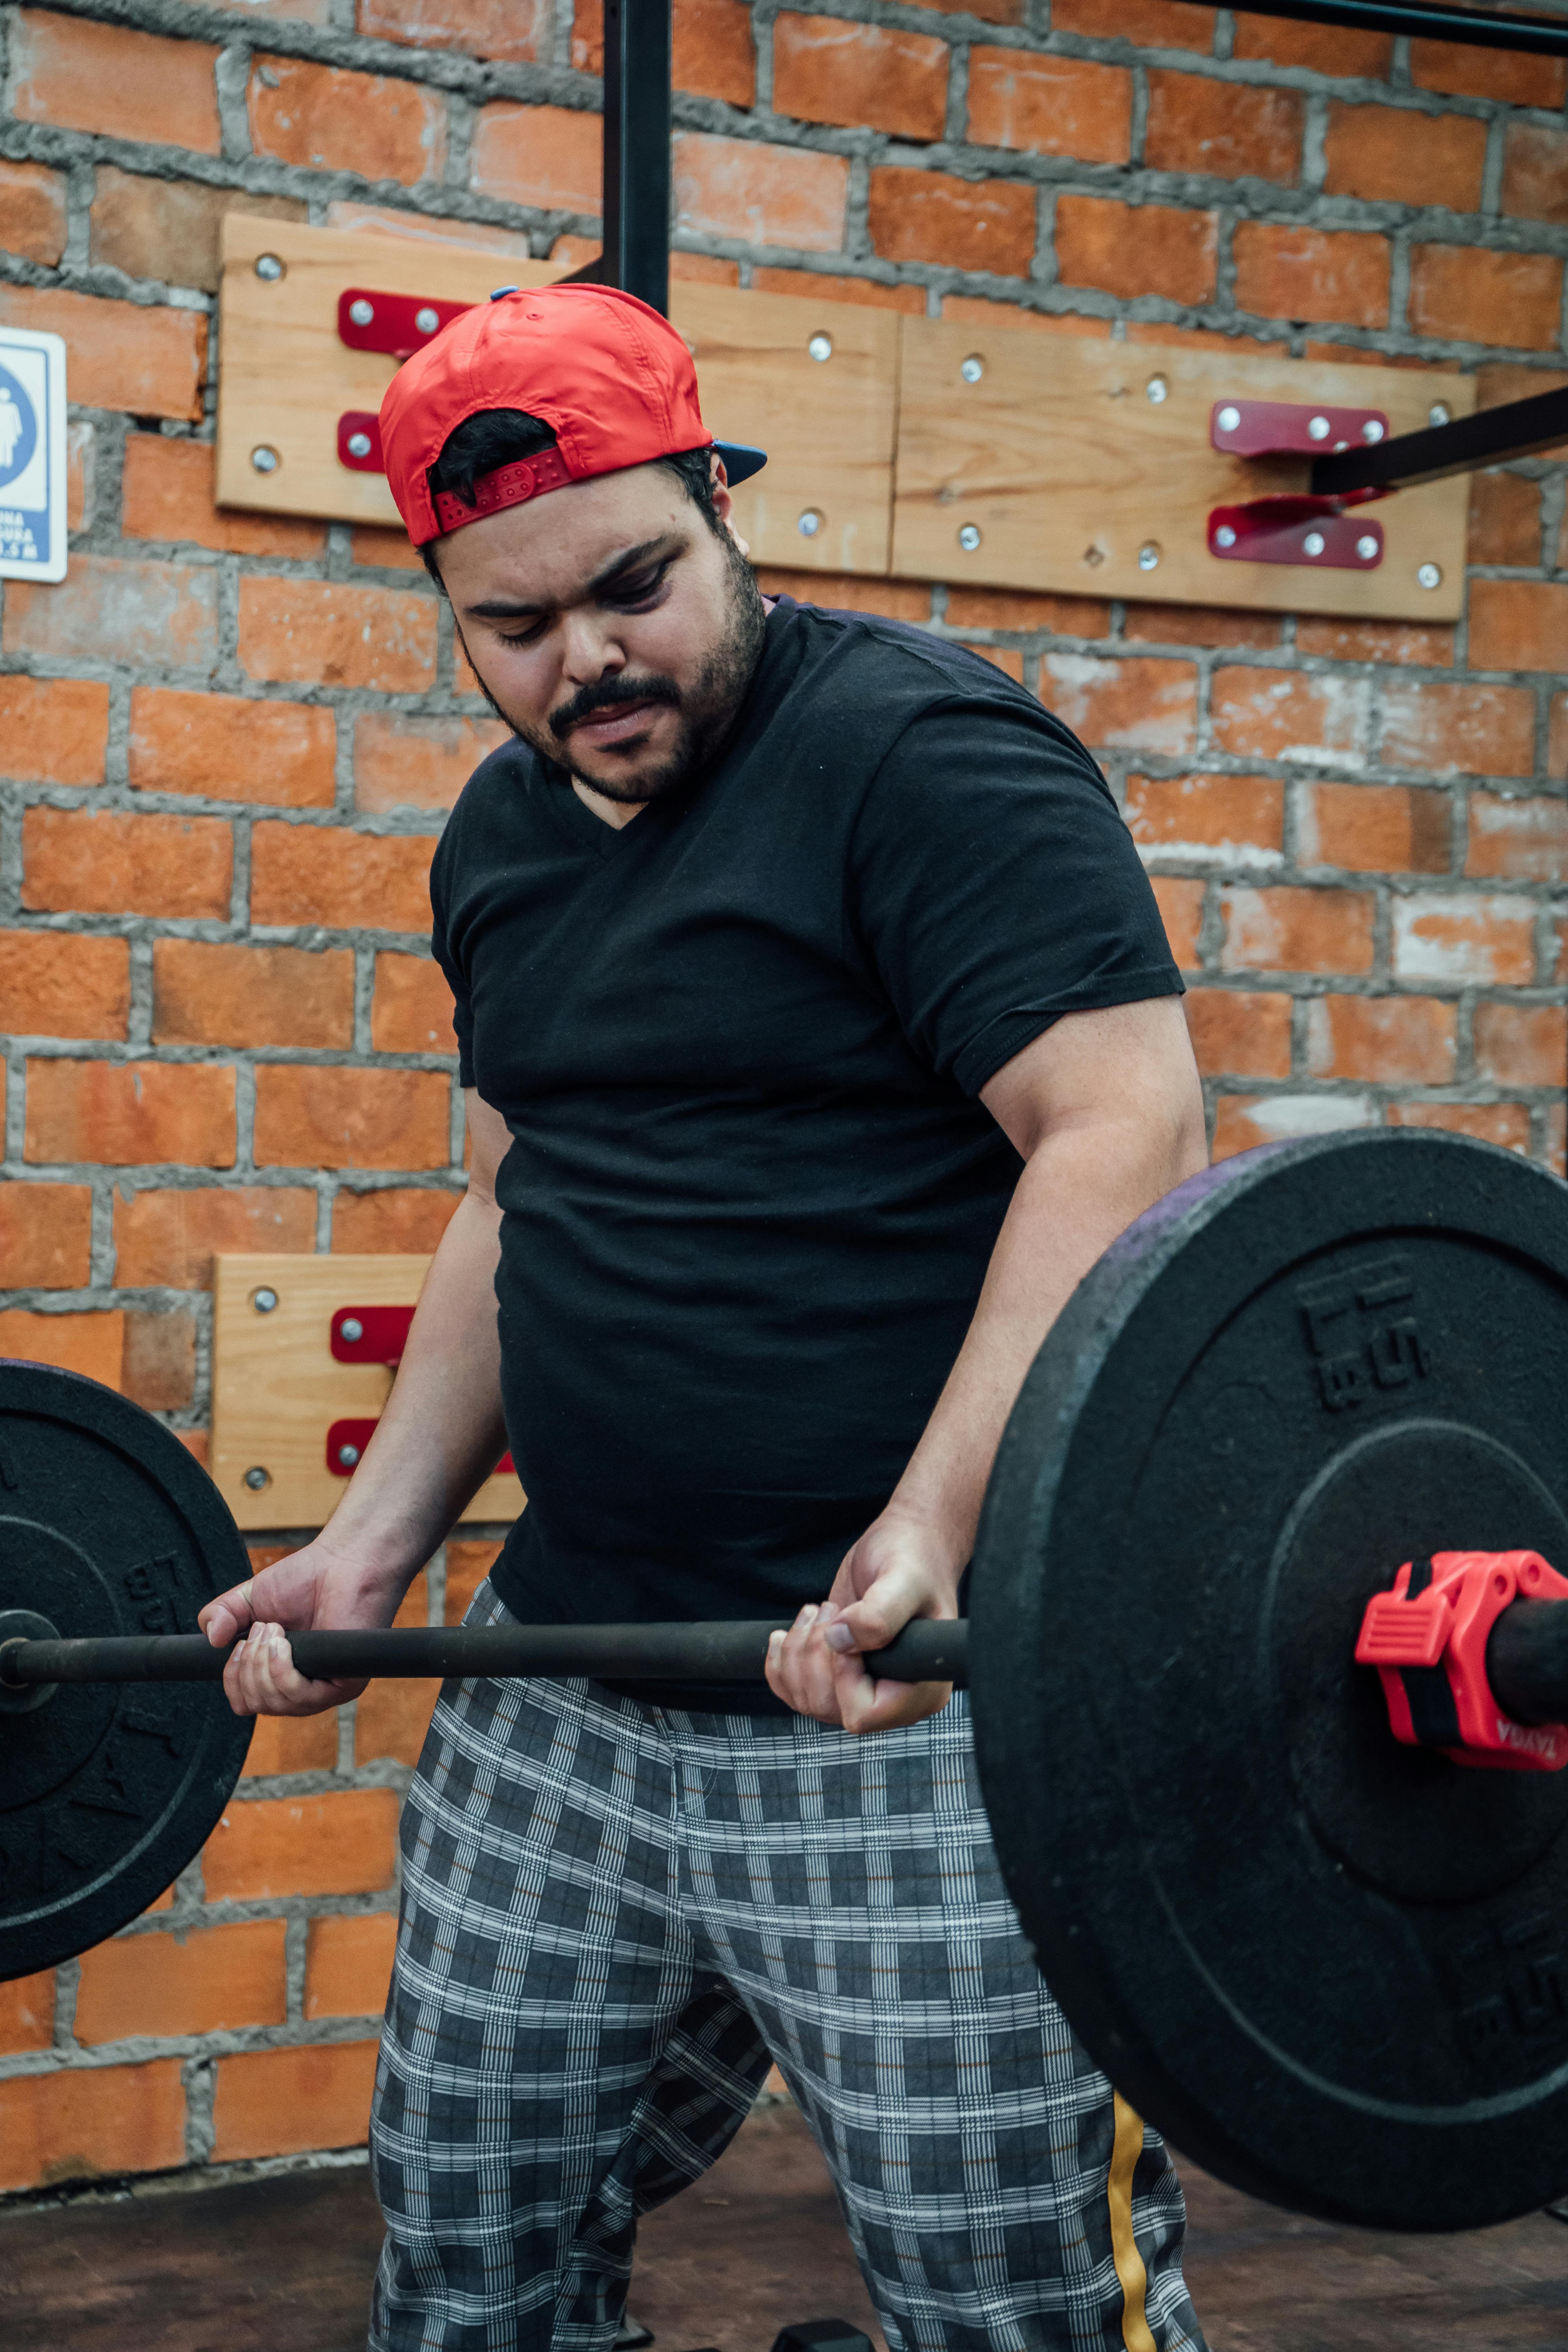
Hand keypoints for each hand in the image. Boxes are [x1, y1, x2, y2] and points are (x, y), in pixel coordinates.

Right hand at [198, 1541, 398, 1719]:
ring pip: (273, 1703)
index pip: (244, 1703)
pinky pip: (299, 1697)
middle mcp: (301, 1687)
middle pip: (254, 1704)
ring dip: (262, 1663)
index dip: (232, 1679)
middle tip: (261, 1628)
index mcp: (279, 1674)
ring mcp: (322, 1689)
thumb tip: (211, 1639)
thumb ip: (221, 1615)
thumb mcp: (250, 1597)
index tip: (235, 1645)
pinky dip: (281, 1670)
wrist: (341, 1563)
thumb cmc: (305, 1579)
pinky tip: (284, 1644)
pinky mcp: (344, 1685)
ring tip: (273, 1629)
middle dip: (246, 1665)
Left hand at [763, 1505, 960, 1732]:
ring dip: (798, 1652)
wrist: (905, 1546)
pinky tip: (793, 1631)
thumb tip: (839, 1641)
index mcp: (921, 1689)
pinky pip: (794, 1692)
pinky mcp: (838, 1677)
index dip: (844, 1675)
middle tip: (830, 1609)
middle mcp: (892, 1699)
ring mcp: (863, 1689)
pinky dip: (781, 1662)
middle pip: (828, 1708)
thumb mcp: (904, 1580)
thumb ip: (879, 1614)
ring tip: (816, 1611)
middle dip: (815, 1656)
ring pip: (807, 1701)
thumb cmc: (915, 1560)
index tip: (846, 1628)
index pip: (864, 1714)